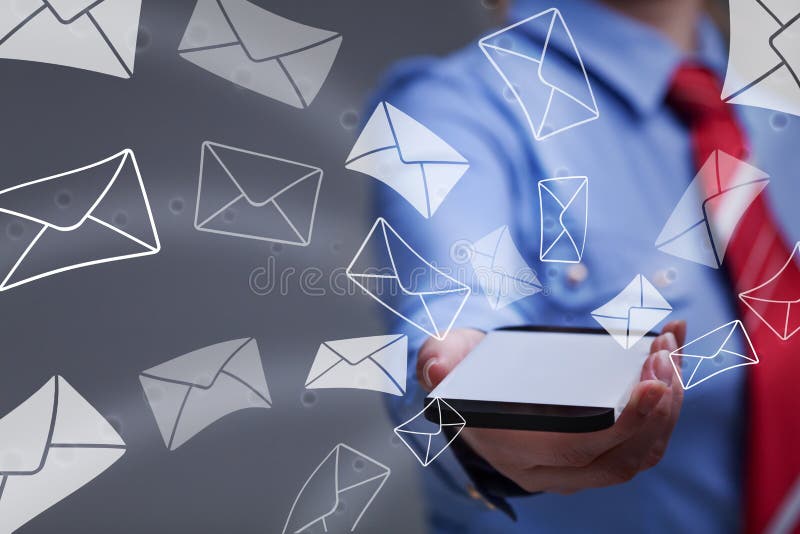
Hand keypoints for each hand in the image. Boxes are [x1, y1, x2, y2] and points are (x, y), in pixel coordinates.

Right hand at [417, 321, 686, 493]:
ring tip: (669, 352)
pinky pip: (641, 441)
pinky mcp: (595, 452)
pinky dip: (664, 405)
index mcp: (514, 448)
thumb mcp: (442, 358)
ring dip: (667, 406)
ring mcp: (575, 466)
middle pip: (622, 456)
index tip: (652, 381)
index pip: (579, 448)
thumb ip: (437, 361)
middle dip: (657, 408)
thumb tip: (438, 369)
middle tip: (665, 355)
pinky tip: (668, 360)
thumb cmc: (464, 370)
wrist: (472, 388)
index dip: (623, 421)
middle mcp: (548, 469)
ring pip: (639, 453)